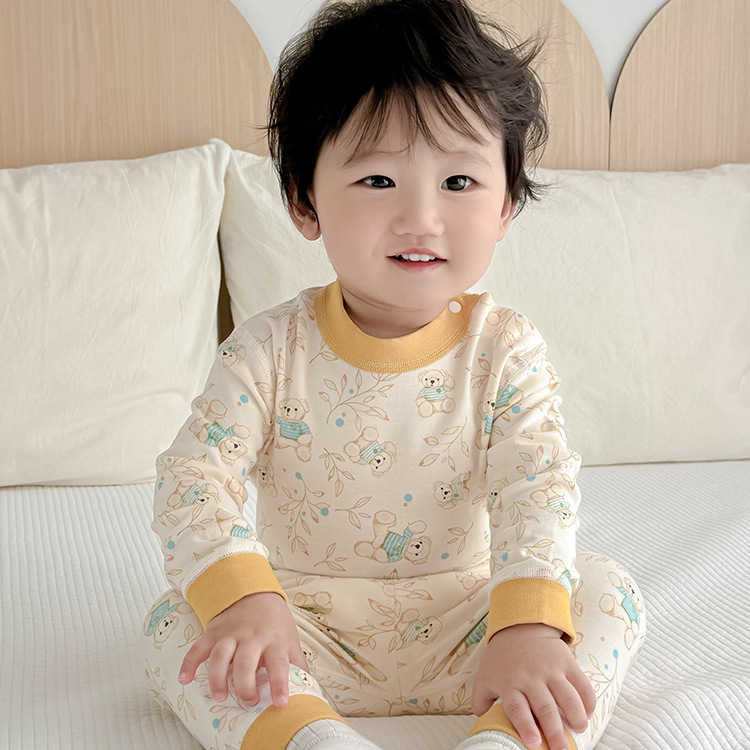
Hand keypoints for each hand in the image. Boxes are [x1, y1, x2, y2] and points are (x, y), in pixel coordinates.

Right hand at [177, 591, 308, 707]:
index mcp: (274, 640)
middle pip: (246, 662)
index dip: (280, 684)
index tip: (280, 703)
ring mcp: (231, 634)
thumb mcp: (290, 639)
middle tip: (247, 701)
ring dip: (217, 677)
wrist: (254, 592)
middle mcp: (252, 637)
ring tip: (219, 695)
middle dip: (245, 684)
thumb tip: (307, 688)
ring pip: (221, 656)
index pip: (279, 664)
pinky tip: (185, 678)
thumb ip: (296, 663)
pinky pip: (198, 647)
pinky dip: (189, 662)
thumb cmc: (274, 622)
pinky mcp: (213, 633)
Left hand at [471, 623, 596, 749]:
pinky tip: (588, 713)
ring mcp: (550, 669)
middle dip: (555, 732)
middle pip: (545, 708)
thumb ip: (481, 700)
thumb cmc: (502, 658)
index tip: (534, 743)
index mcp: (510, 684)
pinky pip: (582, 683)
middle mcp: (530, 677)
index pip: (517, 708)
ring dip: (576, 717)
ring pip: (567, 697)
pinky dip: (588, 700)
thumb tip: (482, 722)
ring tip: (578, 730)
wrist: (520, 627)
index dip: (526, 726)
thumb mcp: (485, 677)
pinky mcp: (566, 661)